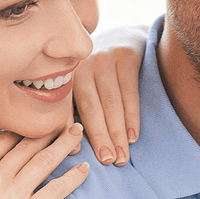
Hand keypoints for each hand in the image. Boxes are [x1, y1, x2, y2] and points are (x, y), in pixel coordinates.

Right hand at [0, 124, 88, 198]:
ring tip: (78, 133)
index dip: (21, 127)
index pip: (2, 138)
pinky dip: (73, 176)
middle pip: (27, 143)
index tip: (34, 121)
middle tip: (64, 118)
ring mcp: (13, 194)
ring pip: (45, 160)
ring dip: (64, 143)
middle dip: (48, 128)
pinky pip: (57, 189)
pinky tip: (84, 168)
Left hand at [73, 25, 147, 164]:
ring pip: (111, 102)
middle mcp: (83, 64)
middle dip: (101, 136)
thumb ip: (73, 112)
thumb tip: (72, 148)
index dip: (79, 134)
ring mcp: (104, 58)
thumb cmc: (98, 74)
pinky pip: (130, 91)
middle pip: (92, 107)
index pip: (72, 109)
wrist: (123, 37)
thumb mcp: (82, 87)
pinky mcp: (126, 56)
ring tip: (122, 156)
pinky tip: (133, 136)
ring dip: (118, 132)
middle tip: (109, 161)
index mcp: (67, 75)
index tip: (84, 156)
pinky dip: (132, 116)